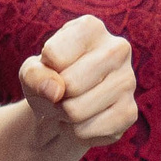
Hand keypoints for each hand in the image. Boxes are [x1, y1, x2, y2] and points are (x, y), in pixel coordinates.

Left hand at [18, 16, 137, 146]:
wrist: (63, 109)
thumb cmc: (49, 80)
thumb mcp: (31, 71)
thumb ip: (34, 74)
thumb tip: (56, 91)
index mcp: (91, 28)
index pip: (54, 55)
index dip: (44, 69)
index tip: (52, 68)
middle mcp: (117, 49)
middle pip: (70, 84)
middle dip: (54, 97)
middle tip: (60, 93)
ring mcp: (128, 81)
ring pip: (76, 111)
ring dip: (63, 115)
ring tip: (71, 105)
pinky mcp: (129, 112)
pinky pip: (86, 131)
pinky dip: (75, 132)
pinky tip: (84, 119)